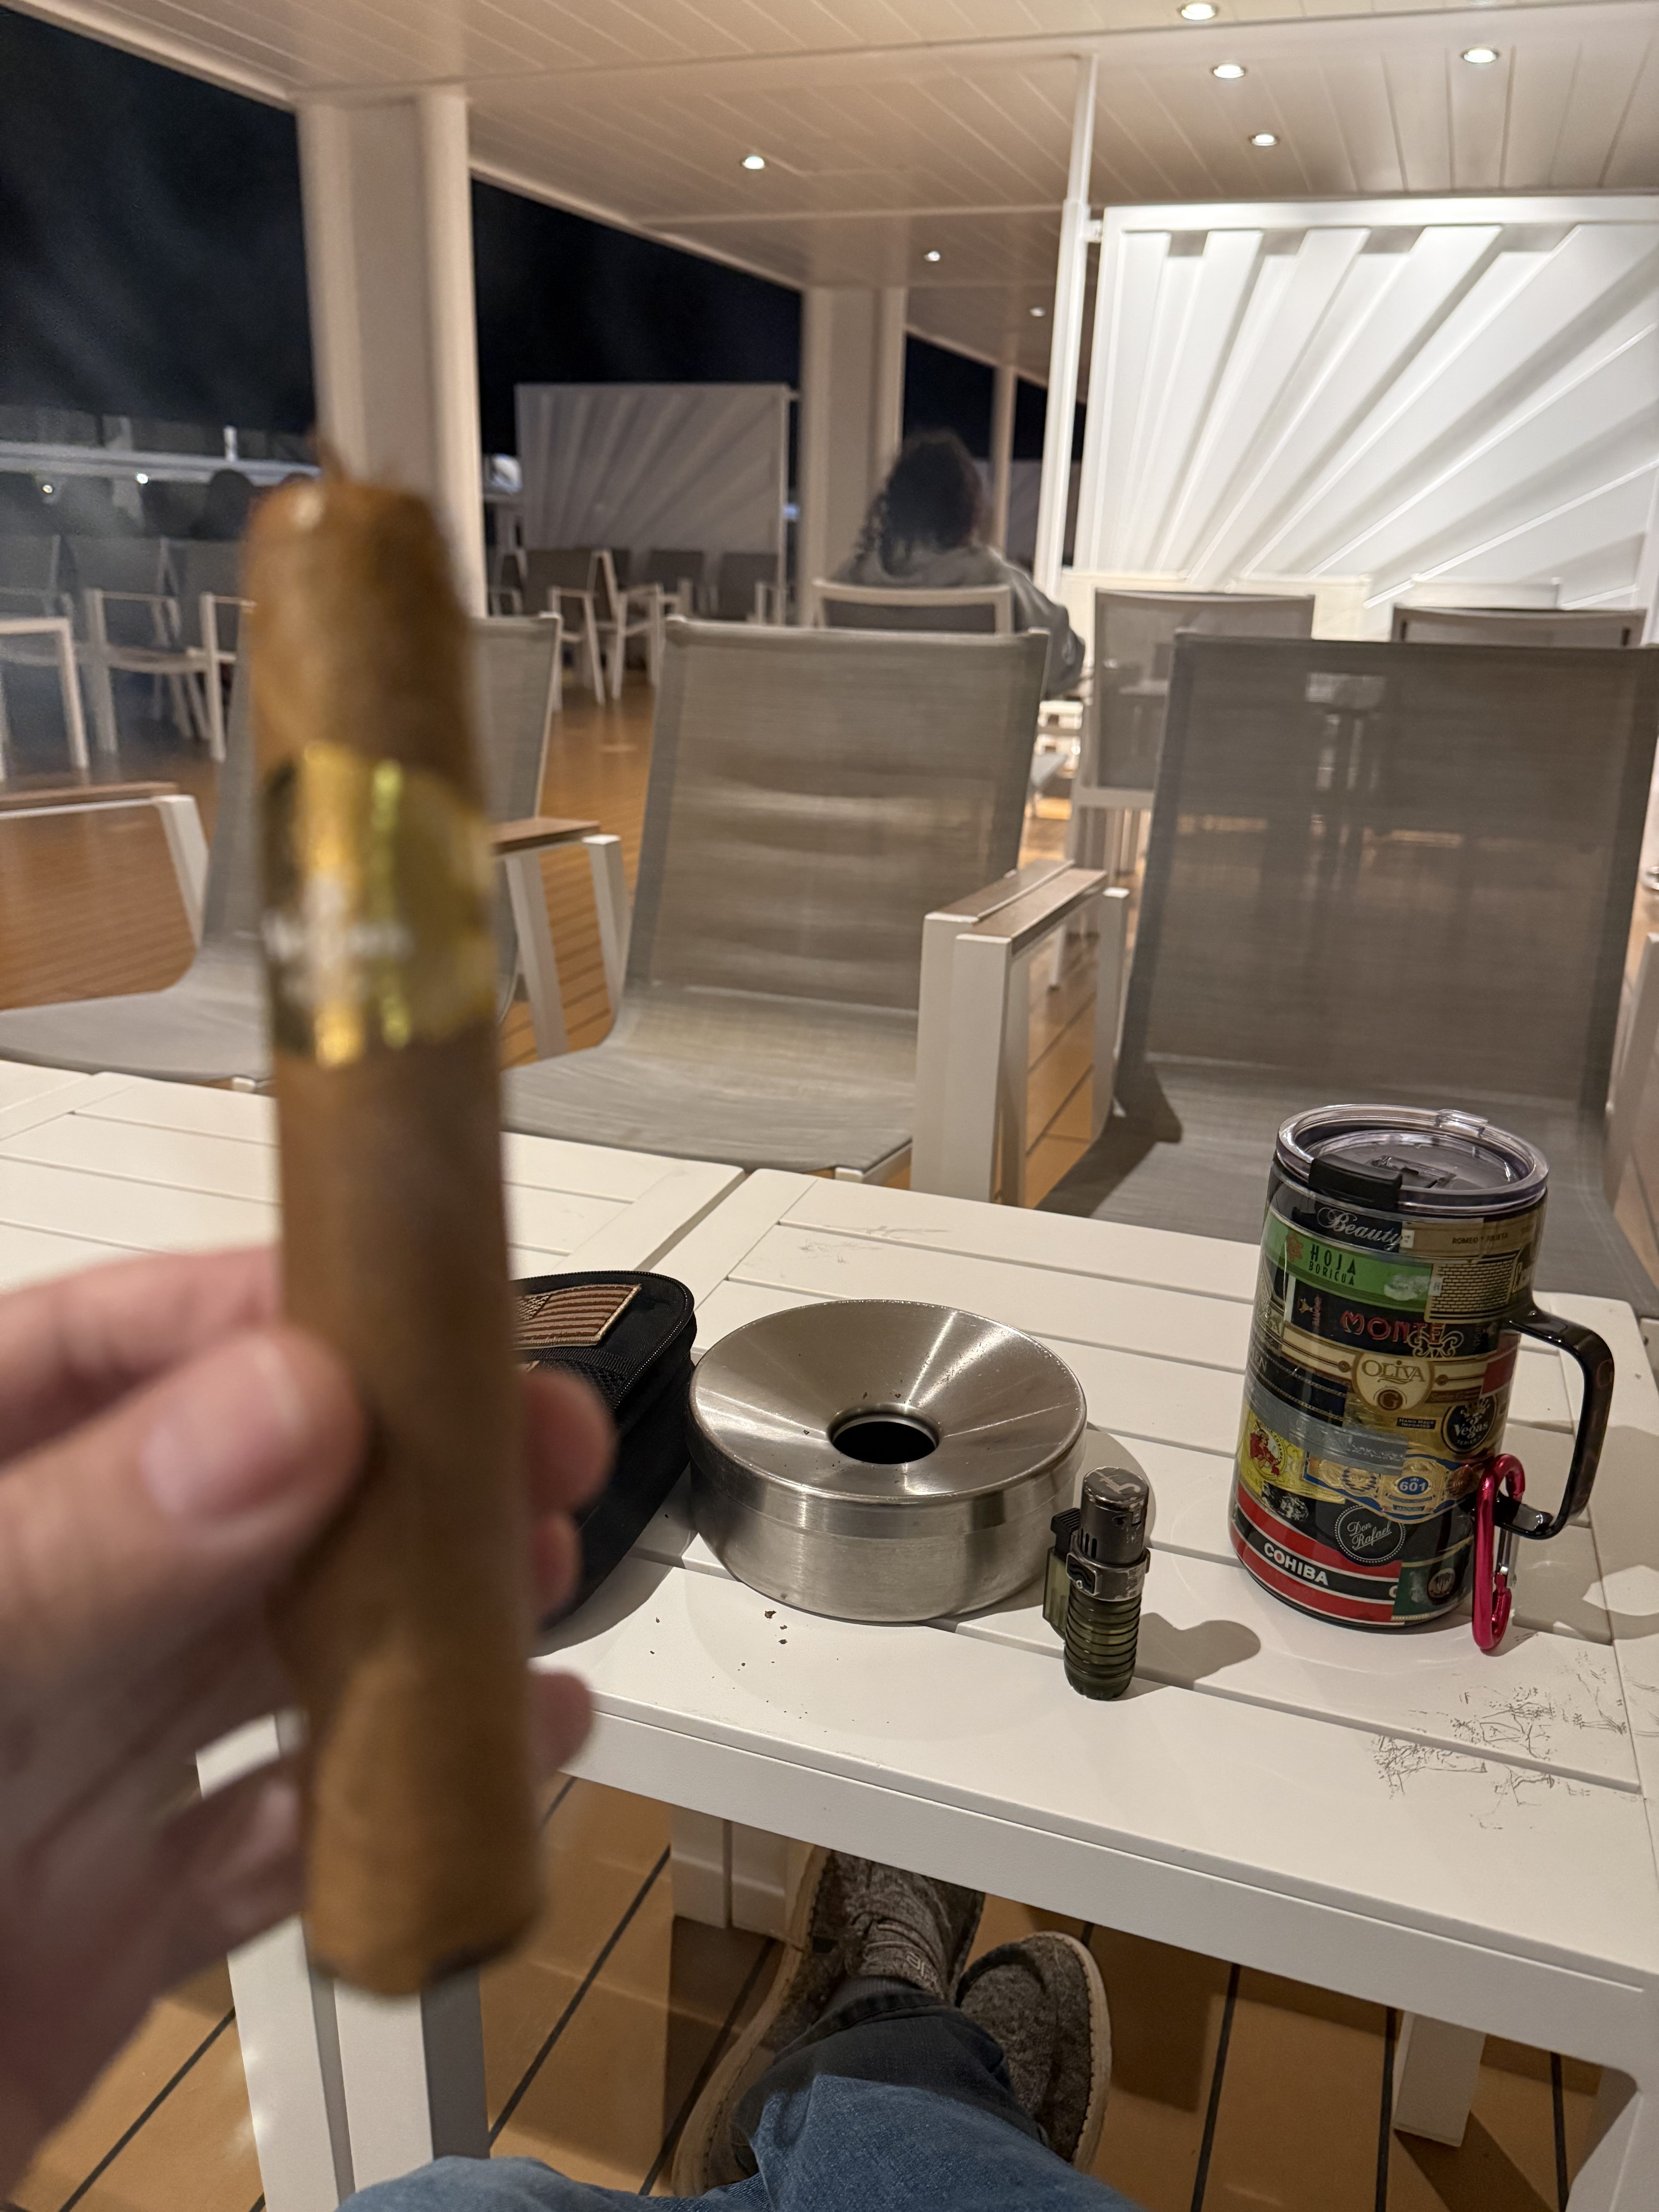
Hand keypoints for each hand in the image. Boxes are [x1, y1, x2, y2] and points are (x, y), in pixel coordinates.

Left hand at [0, 1247, 610, 2189]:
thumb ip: (60, 1569)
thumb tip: (268, 1417)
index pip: (61, 1370)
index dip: (233, 1321)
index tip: (392, 1306)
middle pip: (204, 1513)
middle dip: (380, 1464)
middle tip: (520, 1438)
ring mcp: (36, 1801)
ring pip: (258, 1673)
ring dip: (413, 1618)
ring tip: (531, 1574)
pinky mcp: (96, 1943)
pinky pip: (269, 1848)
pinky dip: (397, 1803)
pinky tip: (504, 1750)